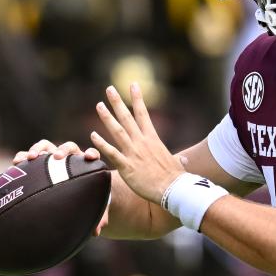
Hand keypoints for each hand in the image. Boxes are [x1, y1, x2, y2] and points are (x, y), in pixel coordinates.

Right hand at [12, 139, 107, 233]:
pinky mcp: (37, 162)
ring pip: (46, 146)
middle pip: (68, 147)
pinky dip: (22, 155)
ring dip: (38, 148)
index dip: (91, 154)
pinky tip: (17, 162)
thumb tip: (97, 232)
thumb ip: (97, 217)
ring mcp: (51, 158)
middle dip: (63, 150)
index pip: (91, 155)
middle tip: (57, 157)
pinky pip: (27, 155)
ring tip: (31, 157)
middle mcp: (69, 159)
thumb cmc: (81, 201)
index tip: (89, 157)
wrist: (66, 197)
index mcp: (85, 166)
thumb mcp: (89, 208)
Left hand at [90, 83, 184, 205]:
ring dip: (107, 117)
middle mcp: (142, 142)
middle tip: (109, 89)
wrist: (173, 190)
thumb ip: (175, 160)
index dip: (138, 99)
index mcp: (153, 139)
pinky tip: (92, 135)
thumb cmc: (176, 178)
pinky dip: (102, 143)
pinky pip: (111, 152)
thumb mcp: (176, 164)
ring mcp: (133, 153)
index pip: (143, 114)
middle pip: (127, 118)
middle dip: (118, 102)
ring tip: (99, 105)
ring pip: (117, 131)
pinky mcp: (126, 166)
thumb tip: (182, 160)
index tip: (133, 85)